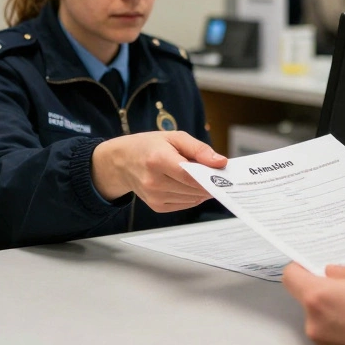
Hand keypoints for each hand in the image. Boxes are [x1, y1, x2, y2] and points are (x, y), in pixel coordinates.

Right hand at [91, 131, 226, 211]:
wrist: (121, 161)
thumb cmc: (149, 146)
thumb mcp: (174, 137)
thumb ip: (199, 149)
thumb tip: (220, 162)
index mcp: (157, 160)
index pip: (190, 175)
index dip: (209, 176)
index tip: (223, 174)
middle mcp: (153, 182)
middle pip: (192, 188)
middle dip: (209, 183)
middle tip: (218, 175)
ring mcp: (154, 197)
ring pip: (191, 199)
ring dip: (202, 190)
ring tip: (202, 177)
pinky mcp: (156, 206)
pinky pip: (184, 204)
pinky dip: (192, 196)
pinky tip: (190, 185)